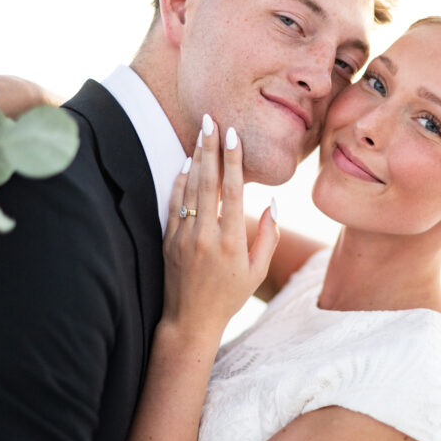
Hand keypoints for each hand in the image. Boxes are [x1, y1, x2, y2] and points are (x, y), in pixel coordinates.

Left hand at [162, 114, 278, 337]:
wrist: (191, 320)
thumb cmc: (229, 295)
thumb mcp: (258, 270)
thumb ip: (268, 235)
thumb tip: (273, 201)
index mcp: (231, 241)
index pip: (232, 190)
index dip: (233, 160)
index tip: (233, 135)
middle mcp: (205, 235)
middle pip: (208, 182)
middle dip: (210, 148)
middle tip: (210, 120)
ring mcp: (183, 237)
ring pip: (189, 189)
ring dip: (196, 159)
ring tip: (200, 134)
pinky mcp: (168, 241)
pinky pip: (174, 204)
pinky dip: (179, 182)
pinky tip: (185, 164)